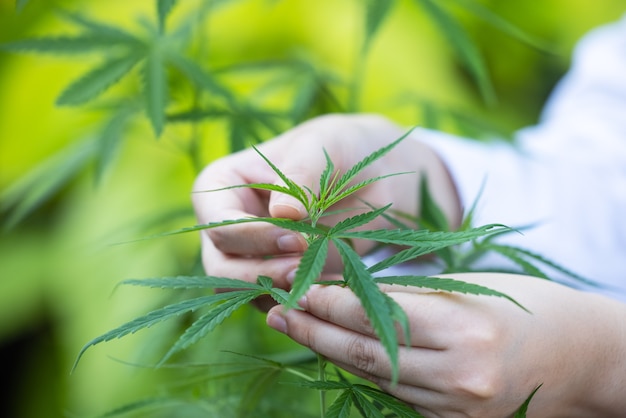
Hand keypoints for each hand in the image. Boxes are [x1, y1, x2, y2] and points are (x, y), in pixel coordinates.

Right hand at [192, 114, 460, 308]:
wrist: (370, 177)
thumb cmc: (338, 149)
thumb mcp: (320, 148)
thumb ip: (301, 175)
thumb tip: (283, 214)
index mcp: (221, 186)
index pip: (219, 224)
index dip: (253, 238)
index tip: (297, 240)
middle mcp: (227, 225)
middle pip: (222, 267)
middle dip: (261, 275)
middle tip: (303, 273)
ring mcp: (248, 256)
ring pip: (243, 293)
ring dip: (279, 294)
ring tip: (320, 285)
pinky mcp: (275, 277)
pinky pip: (274, 302)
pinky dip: (299, 301)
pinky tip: (329, 292)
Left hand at [266, 273, 625, 416]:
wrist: (579, 356)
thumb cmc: (525, 307)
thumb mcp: (465, 287)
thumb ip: (405, 293)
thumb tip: (342, 287)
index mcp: (465, 330)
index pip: (376, 315)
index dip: (328, 301)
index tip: (293, 287)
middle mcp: (459, 376)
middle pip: (367, 351)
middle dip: (315, 330)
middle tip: (276, 311)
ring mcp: (457, 409)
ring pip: (376, 378)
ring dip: (332, 352)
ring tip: (296, 328)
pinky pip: (396, 395)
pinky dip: (365, 371)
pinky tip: (339, 351)